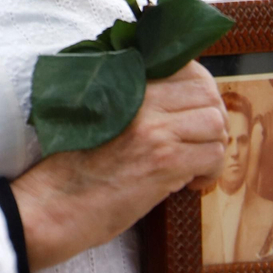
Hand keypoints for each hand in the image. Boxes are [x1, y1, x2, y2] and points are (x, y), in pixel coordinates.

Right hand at [12, 59, 227, 271]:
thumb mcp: (98, 116)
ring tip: (195, 163)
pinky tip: (190, 183)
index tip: (195, 111)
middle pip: (207, 94)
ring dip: (213, 146)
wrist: (56, 203)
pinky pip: (213, 156)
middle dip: (212, 117)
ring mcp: (155, 131)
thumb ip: (131, 99)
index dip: (201, 89)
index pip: (187, 69)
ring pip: (215, 124)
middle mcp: (144, 101)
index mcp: (126, 85)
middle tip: (201, 139)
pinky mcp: (165, 163)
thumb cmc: (71, 165)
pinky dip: (210, 171)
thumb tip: (176, 99)